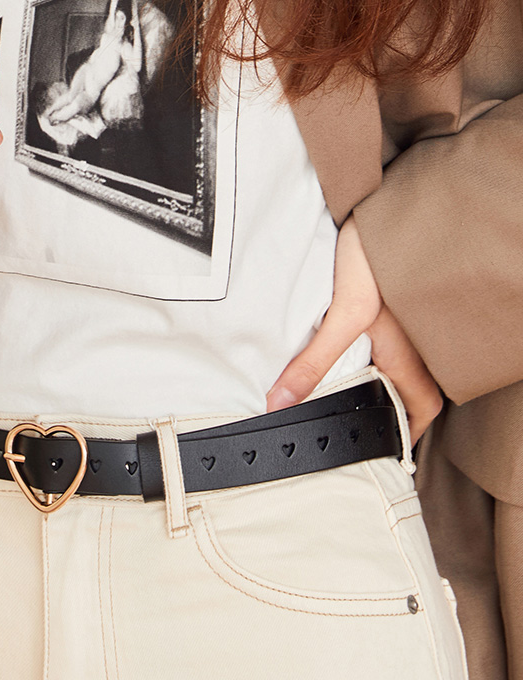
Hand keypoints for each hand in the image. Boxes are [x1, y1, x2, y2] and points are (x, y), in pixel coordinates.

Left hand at [265, 214, 442, 445]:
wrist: (387, 205)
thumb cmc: (379, 255)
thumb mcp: (345, 313)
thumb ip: (315, 360)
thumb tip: (281, 402)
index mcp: (409, 352)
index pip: (422, 406)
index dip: (409, 433)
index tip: (388, 450)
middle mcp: (415, 341)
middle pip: (414, 389)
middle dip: (396, 411)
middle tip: (365, 424)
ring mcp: (408, 321)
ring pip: (405, 364)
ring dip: (385, 381)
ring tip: (353, 393)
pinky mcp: (393, 301)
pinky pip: (392, 339)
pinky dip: (376, 353)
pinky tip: (351, 349)